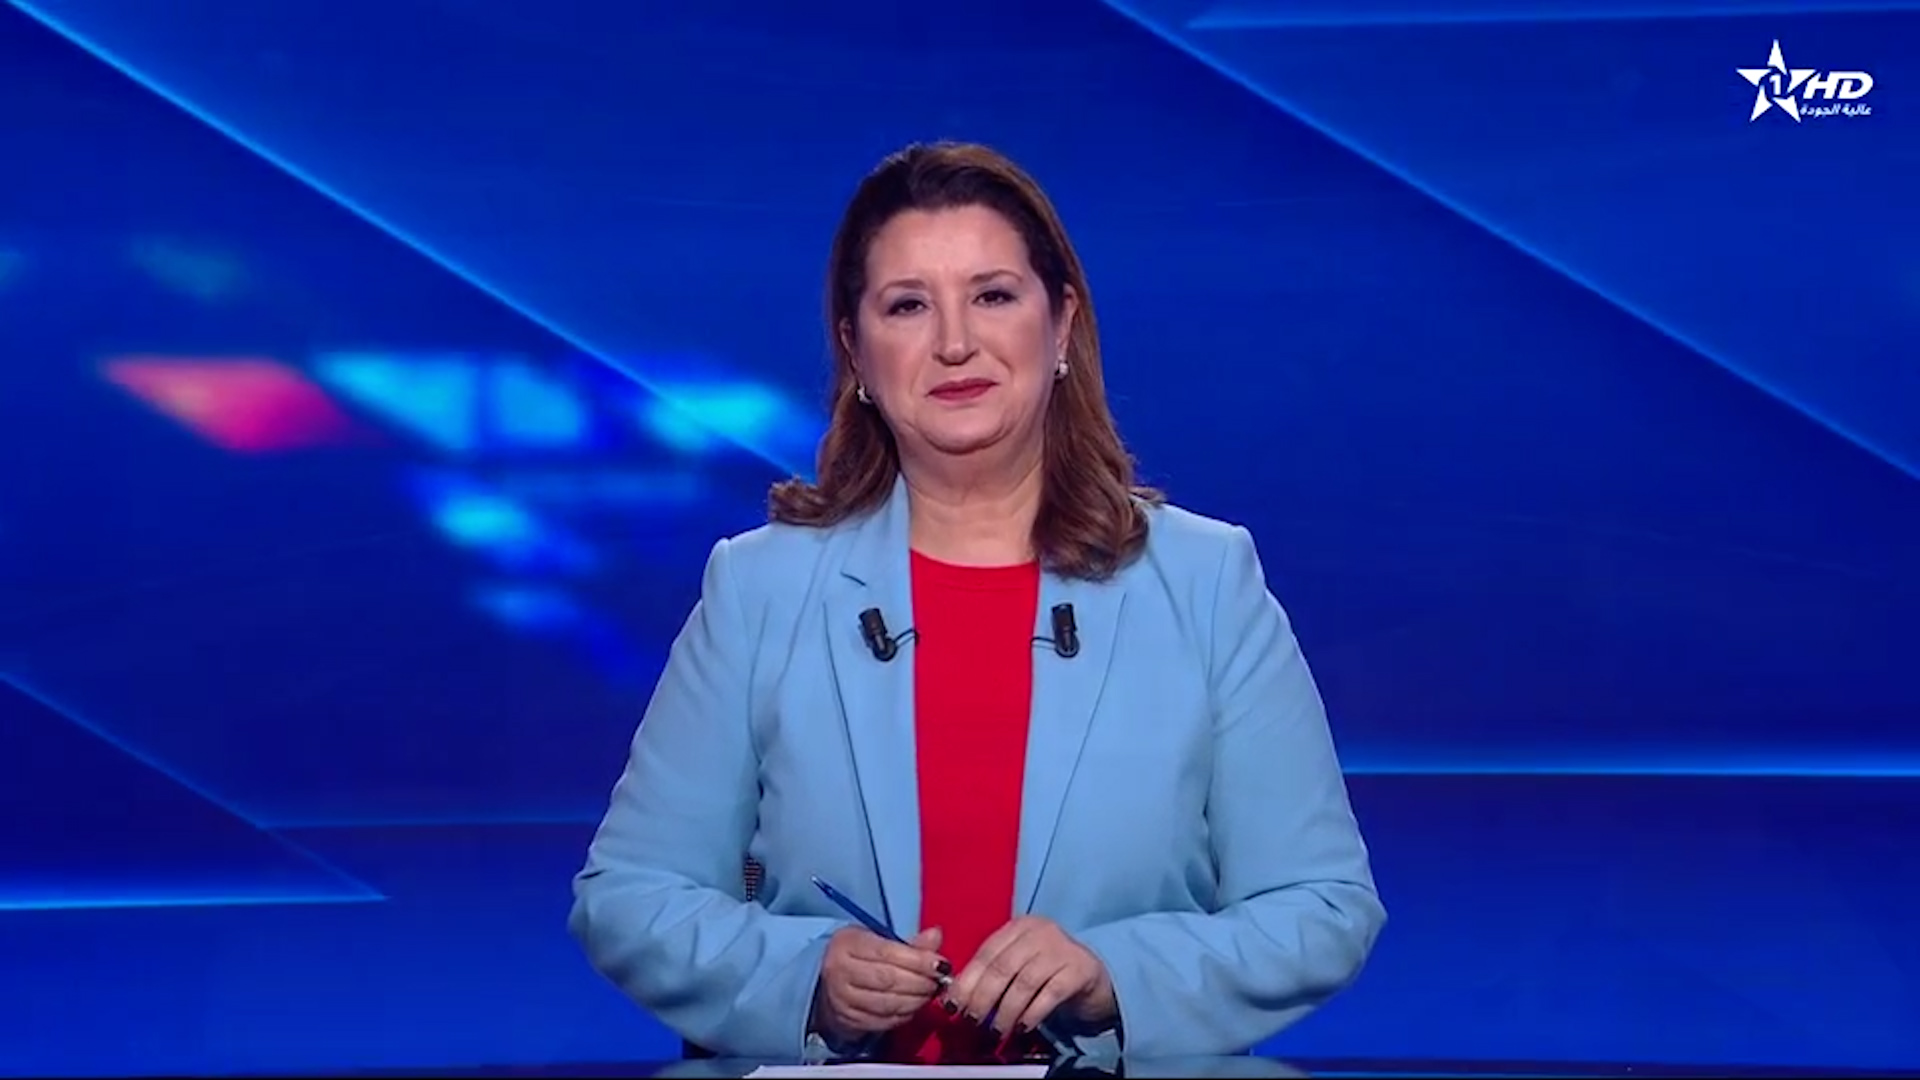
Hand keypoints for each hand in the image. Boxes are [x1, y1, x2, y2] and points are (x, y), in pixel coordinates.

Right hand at [812, 925, 950, 1041]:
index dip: (918, 960)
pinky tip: (915, 1005)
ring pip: (887, 1003)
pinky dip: (905, 1014)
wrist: (828, 983)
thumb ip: (909, 943)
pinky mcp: (849, 1021)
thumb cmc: (860, 957)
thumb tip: (935, 936)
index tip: (941, 965)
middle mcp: (839, 971)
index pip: (886, 953)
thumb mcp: (879, 940)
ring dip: (916, 1000)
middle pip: (888, 979)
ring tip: (930, 993)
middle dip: (920, 982)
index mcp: (847, 943)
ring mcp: (842, 999)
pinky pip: (884, 1021)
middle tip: (939, 981)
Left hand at [947, 915, 1115, 1036]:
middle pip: (1002, 967)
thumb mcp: (1018, 966)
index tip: (953, 1006)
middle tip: (973, 1021)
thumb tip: (956, 998)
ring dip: (1005, 1011)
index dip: (967, 982)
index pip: (985, 953)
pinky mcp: (1079, 969)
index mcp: (1018, 928)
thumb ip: (992, 974)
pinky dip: (1032, 1013)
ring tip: (997, 1031)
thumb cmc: (1047, 974)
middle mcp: (1039, 931)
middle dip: (982, 998)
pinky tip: (1022, 1027)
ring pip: (1024, 982)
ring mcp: (1061, 948)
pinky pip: (1050, 994)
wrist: (1092, 978)